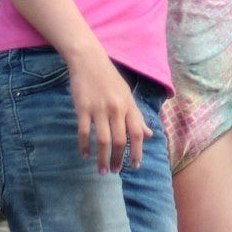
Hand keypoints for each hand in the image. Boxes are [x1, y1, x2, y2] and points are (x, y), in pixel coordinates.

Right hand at [66, 44, 153, 172]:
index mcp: (128, 105)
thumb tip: (149, 135)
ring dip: (102, 158)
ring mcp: (98, 108)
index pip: (137, 133)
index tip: (135, 166)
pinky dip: (84, 146)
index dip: (138, 151)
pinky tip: (85, 155)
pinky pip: (83, 132)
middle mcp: (116, 108)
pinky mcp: (82, 108)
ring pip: (103, 140)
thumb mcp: (127, 95)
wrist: (88, 60)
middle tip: (115, 171)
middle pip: (120, 140)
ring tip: (102, 170)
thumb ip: (137, 117)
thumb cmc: (109, 78)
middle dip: (118, 159)